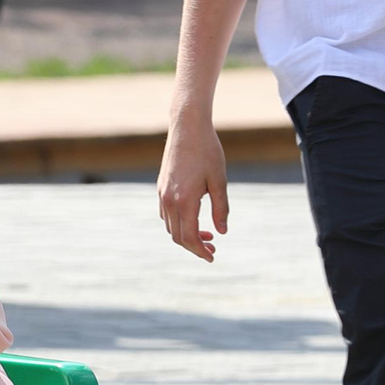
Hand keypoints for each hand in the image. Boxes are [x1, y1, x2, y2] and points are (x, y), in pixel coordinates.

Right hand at [157, 117, 228, 261]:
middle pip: (177, 236)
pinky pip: (166, 214)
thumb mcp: (219, 181)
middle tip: (213, 249)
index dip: (200, 251)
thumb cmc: (207, 152)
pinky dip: (178, 223)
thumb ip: (221, 208)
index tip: (212, 257)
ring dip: (186, 235)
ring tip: (207, 234)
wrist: (187, 128)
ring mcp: (162, 194)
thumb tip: (222, 232)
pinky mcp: (161, 187)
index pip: (189, 237)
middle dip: (194, 247)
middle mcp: (169, 200)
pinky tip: (193, 218)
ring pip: (170, 227)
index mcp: (185, 201)